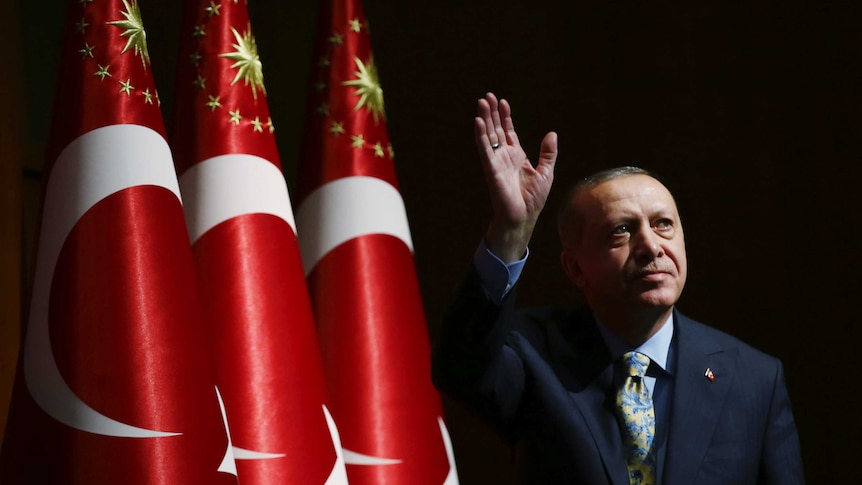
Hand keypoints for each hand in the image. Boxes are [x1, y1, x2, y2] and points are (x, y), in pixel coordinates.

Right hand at [475, 92, 556, 261]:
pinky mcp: (491, 168)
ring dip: (485, 119)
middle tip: (487, 96)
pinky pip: (484, 148)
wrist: (523, 217)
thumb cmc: (533, 200)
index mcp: (517, 156)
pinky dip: (480, 135)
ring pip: (488, 135)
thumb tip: (552, 133)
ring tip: (482, 102)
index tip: (503, 102)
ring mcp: (496, 161)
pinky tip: (478, 121)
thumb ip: (548, 153)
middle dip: (492, 113)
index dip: (505, 117)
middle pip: (496, 129)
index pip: (508, 132)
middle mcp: (504, 156)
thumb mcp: (546, 172)